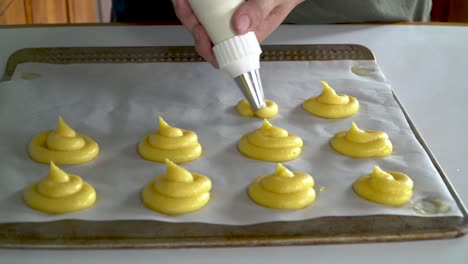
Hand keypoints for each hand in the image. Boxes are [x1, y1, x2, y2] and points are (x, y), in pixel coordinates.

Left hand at [172, 0, 302, 66]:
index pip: (221, 54)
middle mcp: (234, 28)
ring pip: (200, 21)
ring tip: (182, 1)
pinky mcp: (221, 5)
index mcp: (246, 36)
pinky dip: (193, 3)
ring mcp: (226, 16)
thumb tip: (239, 27)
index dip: (206, 48)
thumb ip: (260, 12)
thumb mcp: (275, 0)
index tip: (201, 33)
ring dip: (188, 12)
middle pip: (205, 36)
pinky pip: (203, 8)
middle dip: (191, 24)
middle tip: (186, 7)